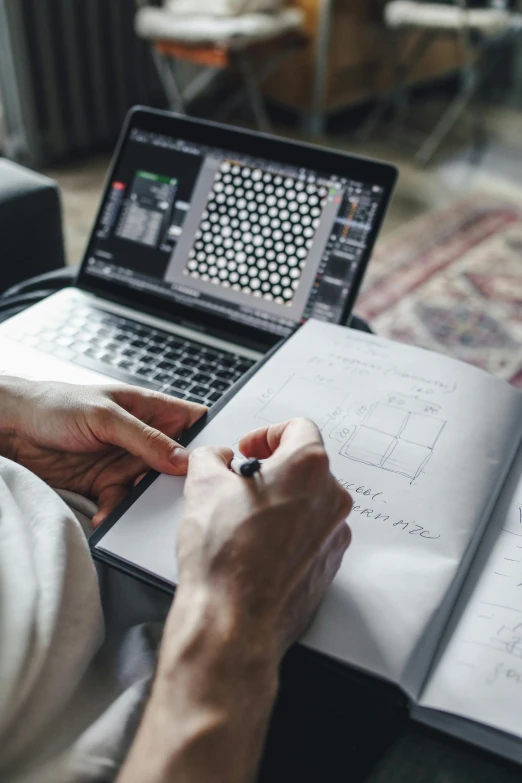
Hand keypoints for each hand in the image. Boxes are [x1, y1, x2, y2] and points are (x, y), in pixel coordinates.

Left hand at [0, 377, 205, 526]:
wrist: (12, 427)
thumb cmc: (55, 404)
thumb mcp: (106, 417)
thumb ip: (145, 438)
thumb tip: (182, 458)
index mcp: (150, 410)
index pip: (193, 421)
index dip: (210, 438)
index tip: (220, 459)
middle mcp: (143, 438)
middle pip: (179, 463)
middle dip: (182, 481)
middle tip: (184, 496)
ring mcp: (125, 463)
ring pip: (153, 489)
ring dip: (150, 503)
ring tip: (144, 512)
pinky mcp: (105, 485)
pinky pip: (122, 505)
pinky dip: (118, 514)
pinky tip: (108, 517)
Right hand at [119, 418, 351, 782]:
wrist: (232, 619)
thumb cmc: (224, 556)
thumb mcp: (202, 486)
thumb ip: (209, 458)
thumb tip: (214, 458)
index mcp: (308, 467)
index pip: (298, 428)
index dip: (267, 434)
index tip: (248, 450)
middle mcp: (331, 497)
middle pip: (306, 465)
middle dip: (273, 469)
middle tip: (241, 482)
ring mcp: (334, 534)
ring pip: (309, 501)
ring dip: (281, 501)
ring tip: (244, 517)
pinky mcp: (329, 564)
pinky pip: (312, 534)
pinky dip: (289, 531)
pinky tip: (256, 545)